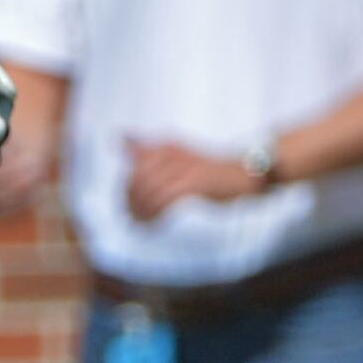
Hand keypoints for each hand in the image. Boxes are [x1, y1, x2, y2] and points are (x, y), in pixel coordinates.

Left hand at [123, 139, 268, 222]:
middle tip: (132, 220)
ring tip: (142, 224)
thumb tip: (119, 138)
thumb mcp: (175, 156)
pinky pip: (164, 199)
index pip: (133, 169)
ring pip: (148, 191)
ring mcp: (182, 167)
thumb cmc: (209, 170)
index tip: (128, 208)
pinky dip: (155, 214)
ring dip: (142, 212)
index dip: (126, 191)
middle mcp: (171, 153)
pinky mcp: (193, 182)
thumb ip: (148, 151)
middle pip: (137, 181)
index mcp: (165, 146)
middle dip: (131, 203)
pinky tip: (154, 223)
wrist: (243, 174)